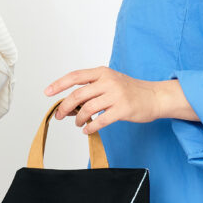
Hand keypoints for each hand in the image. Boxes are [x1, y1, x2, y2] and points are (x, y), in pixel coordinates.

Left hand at [45, 66, 197, 133]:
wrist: (156, 96)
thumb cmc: (130, 90)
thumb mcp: (111, 81)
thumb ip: (92, 88)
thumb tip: (69, 104)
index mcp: (102, 72)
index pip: (75, 76)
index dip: (59, 84)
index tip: (47, 92)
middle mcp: (108, 81)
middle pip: (78, 95)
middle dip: (64, 107)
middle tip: (59, 116)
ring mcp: (116, 95)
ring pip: (87, 109)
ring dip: (78, 119)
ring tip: (78, 123)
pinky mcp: (122, 109)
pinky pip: (100, 121)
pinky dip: (90, 127)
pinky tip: (87, 130)